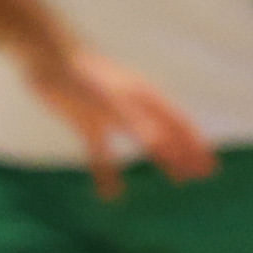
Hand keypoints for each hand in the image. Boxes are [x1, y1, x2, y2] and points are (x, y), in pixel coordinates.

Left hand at [25, 43, 218, 197]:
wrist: (42, 56)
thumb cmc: (80, 74)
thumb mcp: (109, 99)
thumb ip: (134, 121)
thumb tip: (160, 146)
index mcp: (144, 98)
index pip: (178, 124)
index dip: (195, 146)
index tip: (210, 168)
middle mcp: (133, 107)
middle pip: (167, 134)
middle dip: (186, 154)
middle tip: (202, 176)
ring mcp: (110, 116)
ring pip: (144, 143)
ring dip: (160, 161)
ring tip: (176, 180)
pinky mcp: (86, 124)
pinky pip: (101, 154)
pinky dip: (108, 174)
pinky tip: (110, 195)